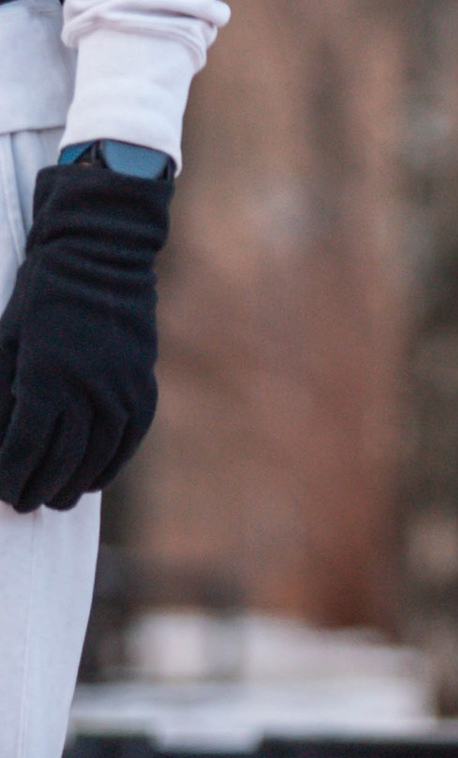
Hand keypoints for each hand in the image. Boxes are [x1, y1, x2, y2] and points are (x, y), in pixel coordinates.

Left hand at [0, 157, 171, 511]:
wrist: (100, 254)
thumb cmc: (41, 294)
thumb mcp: (7, 341)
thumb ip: (3, 394)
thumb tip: (0, 439)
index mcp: (45, 380)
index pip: (24, 449)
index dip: (9, 476)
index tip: (0, 490)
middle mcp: (87, 391)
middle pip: (61, 461)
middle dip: (37, 488)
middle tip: (22, 503)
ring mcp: (120, 388)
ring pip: (97, 456)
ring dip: (74, 484)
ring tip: (56, 500)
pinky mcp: (142, 382)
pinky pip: (129, 436)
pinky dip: (112, 463)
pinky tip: (94, 480)